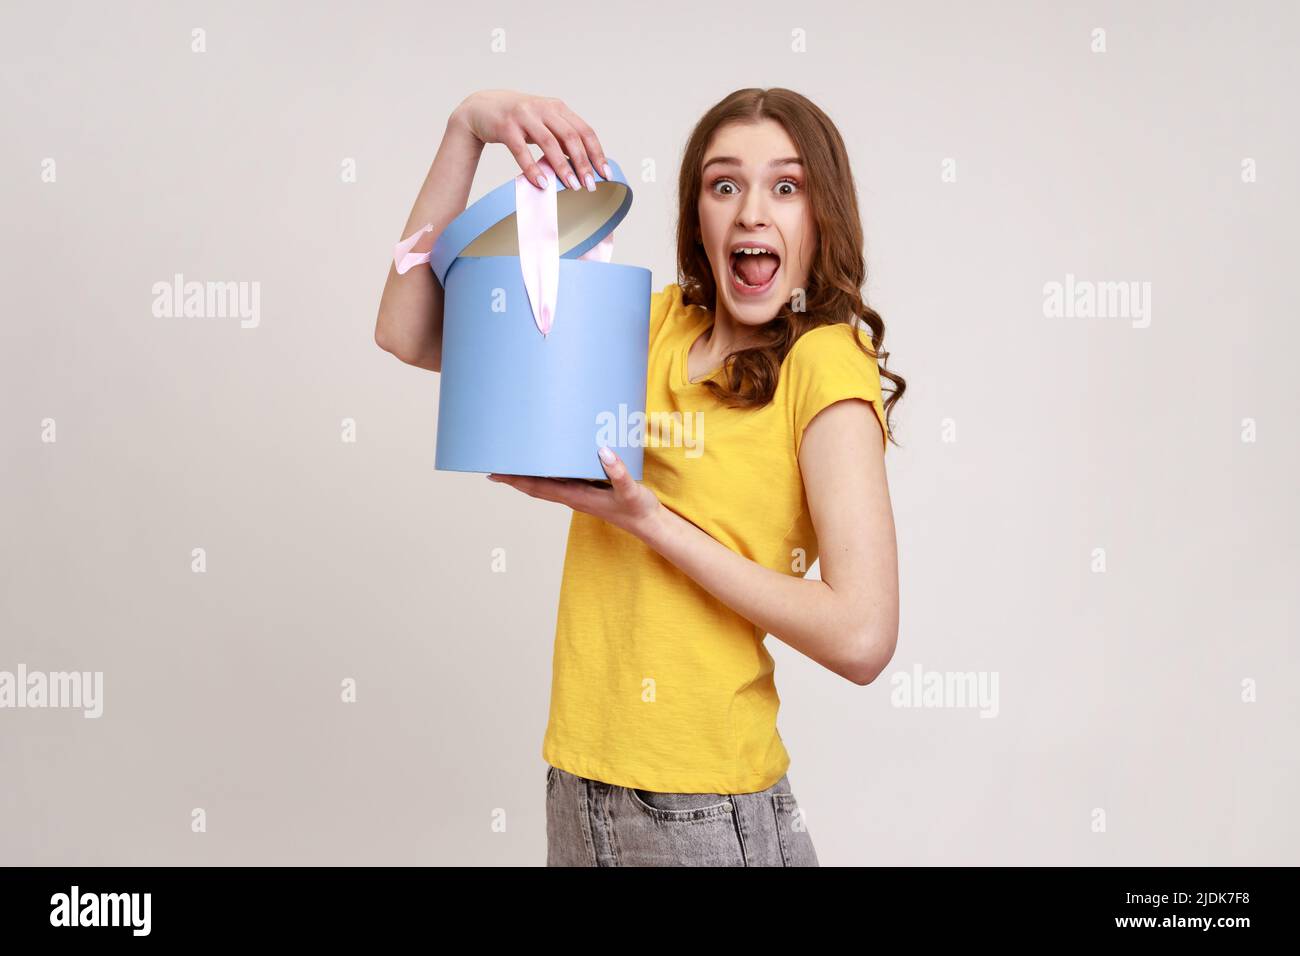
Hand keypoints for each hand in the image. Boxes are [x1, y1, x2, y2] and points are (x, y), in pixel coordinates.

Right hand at [451, 89, 610, 193]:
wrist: (482, 107)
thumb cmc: (518, 119)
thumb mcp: (543, 122)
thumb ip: (562, 137)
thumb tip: (584, 164)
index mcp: (557, 107)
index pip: (584, 130)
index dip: (597, 153)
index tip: (605, 174)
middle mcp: (543, 108)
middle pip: (571, 137)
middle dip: (583, 163)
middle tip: (590, 185)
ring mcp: (524, 116)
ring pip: (549, 143)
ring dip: (562, 167)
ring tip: (572, 186)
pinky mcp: (506, 127)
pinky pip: (521, 151)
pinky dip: (533, 168)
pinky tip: (542, 183)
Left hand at [486, 447, 661, 537]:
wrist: (649, 525)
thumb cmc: (639, 509)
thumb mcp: (630, 490)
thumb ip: (618, 472)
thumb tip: (602, 451)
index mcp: (576, 496)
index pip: (538, 486)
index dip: (515, 480)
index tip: (495, 473)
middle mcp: (573, 497)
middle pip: (535, 487)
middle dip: (513, 478)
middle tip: (492, 466)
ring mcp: (579, 496)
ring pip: (545, 486)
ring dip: (526, 478)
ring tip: (511, 466)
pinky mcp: (587, 493)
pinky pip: (558, 483)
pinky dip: (544, 476)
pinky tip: (545, 467)